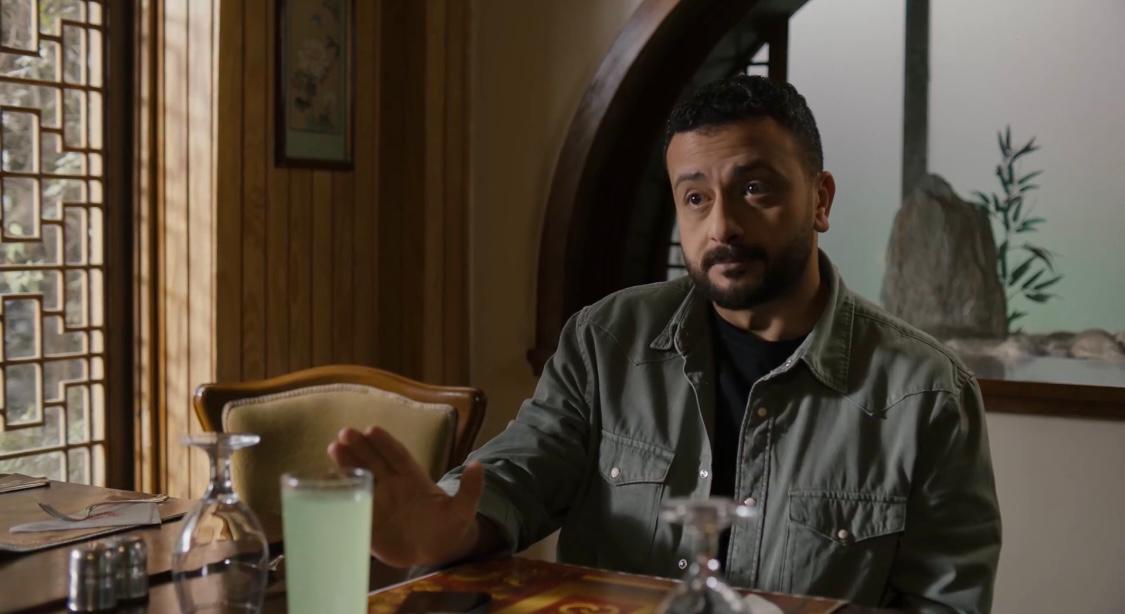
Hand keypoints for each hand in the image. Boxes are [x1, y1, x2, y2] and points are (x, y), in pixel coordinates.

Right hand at [327, 426, 484, 567]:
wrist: (437, 551)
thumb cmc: (450, 526)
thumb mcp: (464, 509)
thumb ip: (471, 489)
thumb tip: (479, 465)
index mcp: (414, 479)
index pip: (398, 456)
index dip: (386, 443)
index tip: (372, 429)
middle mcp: (393, 485)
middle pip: (374, 461)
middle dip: (360, 447)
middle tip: (344, 433)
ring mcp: (379, 501)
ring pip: (361, 478)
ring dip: (347, 463)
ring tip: (333, 448)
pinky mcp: (370, 521)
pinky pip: (352, 505)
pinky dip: (339, 495)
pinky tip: (324, 483)